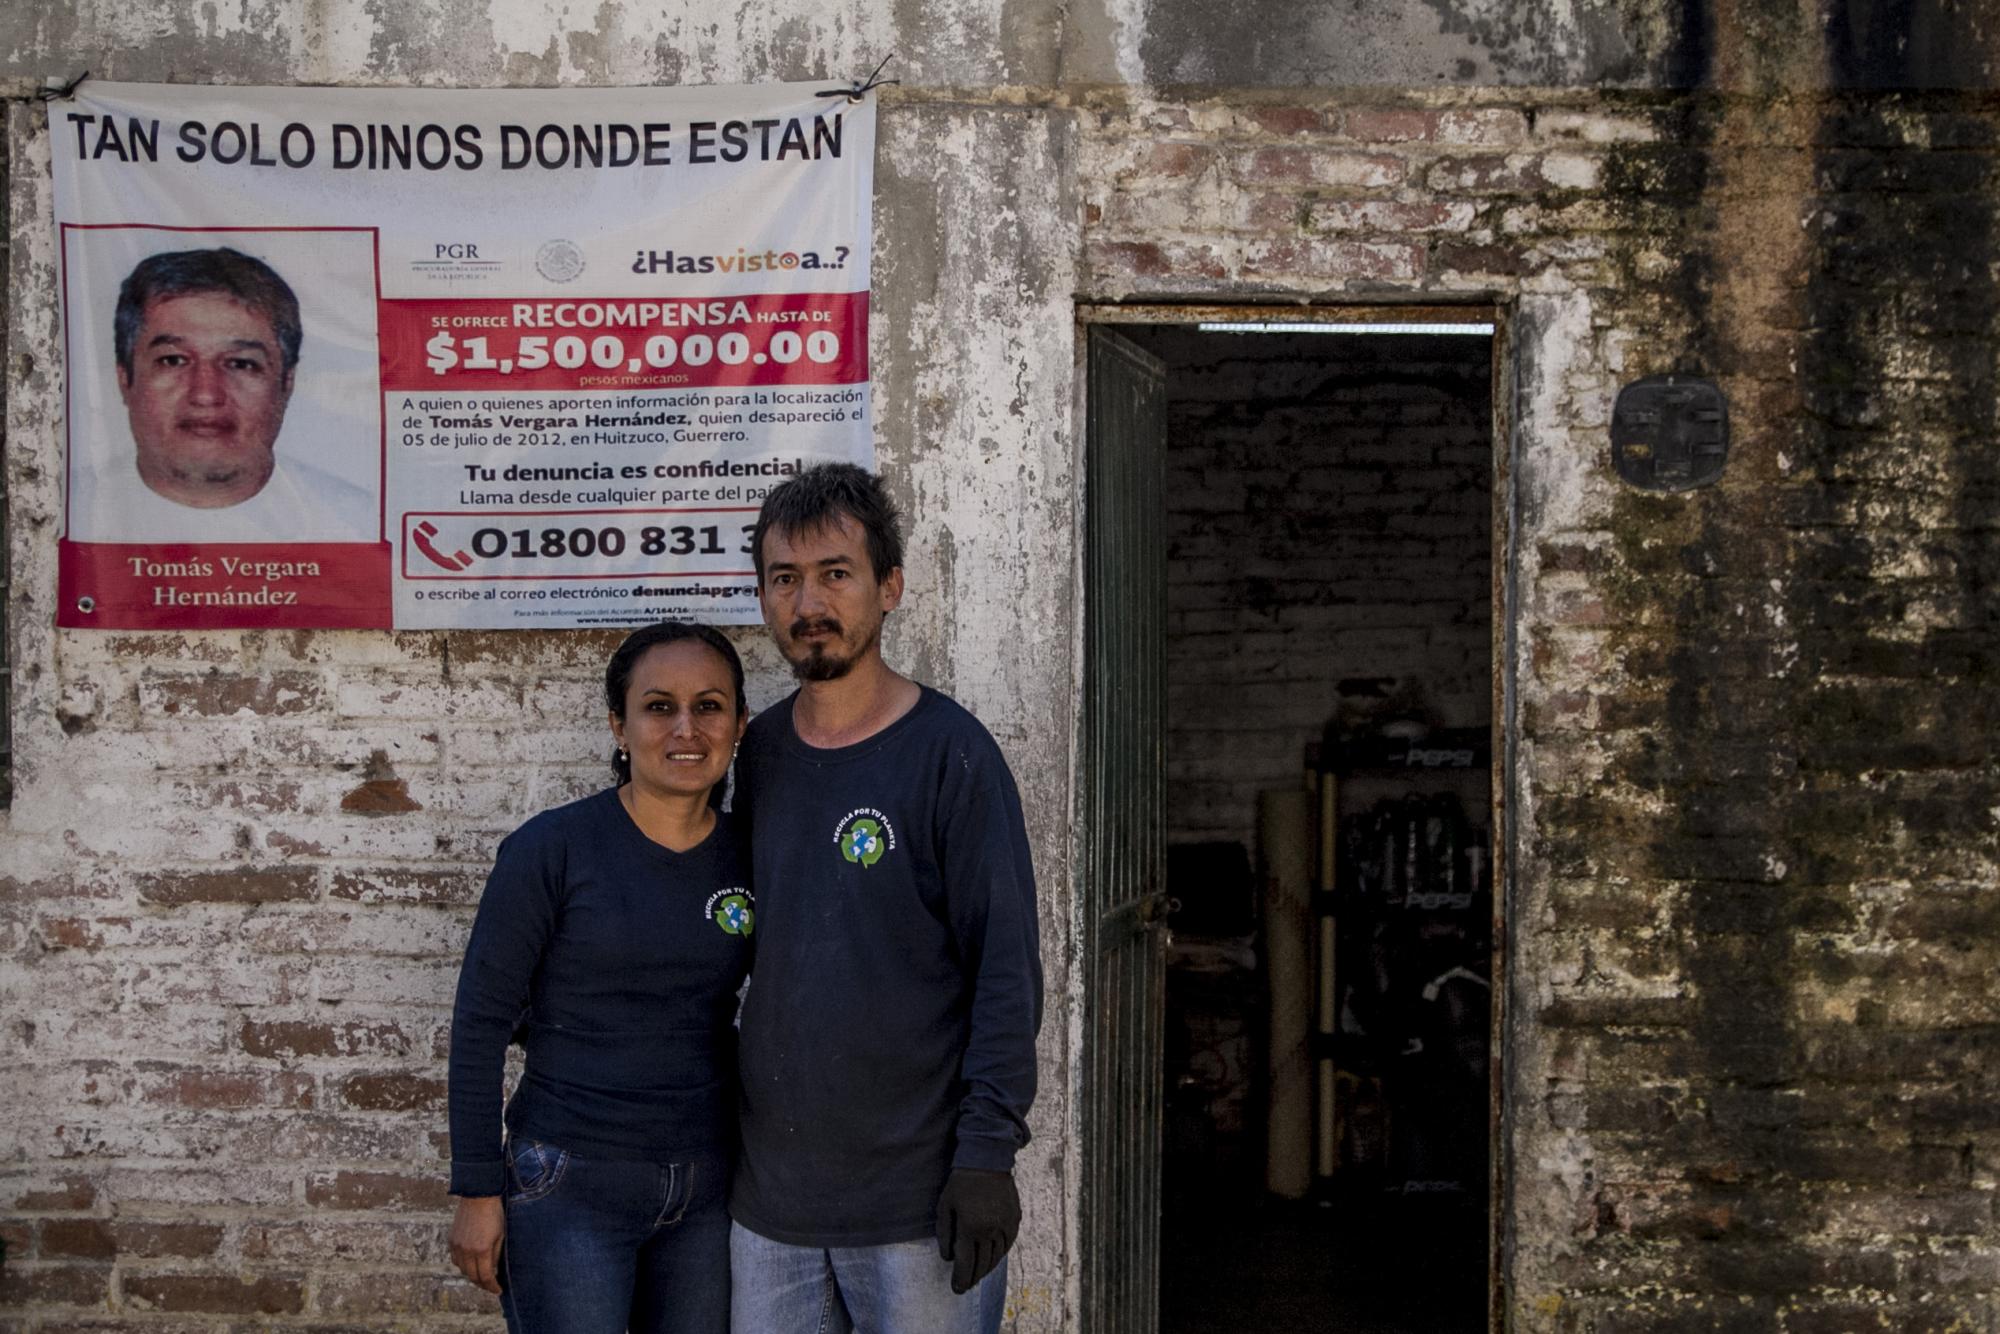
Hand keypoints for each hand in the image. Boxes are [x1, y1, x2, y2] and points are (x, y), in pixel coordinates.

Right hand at [449, 1195, 505, 1294]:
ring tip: (481, 1276)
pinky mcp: (451, 1240)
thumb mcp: (501, 1235)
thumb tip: (493, 1270)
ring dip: (472, 1275)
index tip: (498, 1290)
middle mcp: (467, 1250)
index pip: (486, 1277)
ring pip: (462, 1270)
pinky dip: (463, 1265)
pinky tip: (470, 1264)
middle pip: (472, 1276)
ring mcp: (457, 1246)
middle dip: (482, 1284)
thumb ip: (496, 1255)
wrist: (478, 1196)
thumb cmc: (494, 1214)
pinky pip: (455, 1260)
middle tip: (491, 1286)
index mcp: (481, 1250)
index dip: (492, 1286)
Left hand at [935, 1168, 1019, 1294]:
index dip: (960, 1279)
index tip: (956, 1290)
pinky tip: (991, 1259)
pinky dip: (998, 1255)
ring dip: (986, 1269)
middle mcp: (990, 1230)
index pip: (965, 1263)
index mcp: (970, 1227)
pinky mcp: (1015, 1220)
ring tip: (977, 1276)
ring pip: (996, 1258)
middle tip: (965, 1287)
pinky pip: (1007, 1245)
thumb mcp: (944, 1206)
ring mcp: (1005, 1225)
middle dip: (972, 1279)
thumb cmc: (960, 1183)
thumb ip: (945, 1234)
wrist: (987, 1160)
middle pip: (982, 1264)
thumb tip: (948, 1258)